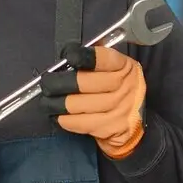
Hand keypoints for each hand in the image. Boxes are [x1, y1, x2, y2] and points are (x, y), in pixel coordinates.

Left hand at [40, 43, 146, 158]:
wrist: (136, 121)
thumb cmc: (116, 89)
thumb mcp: (114, 69)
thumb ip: (93, 60)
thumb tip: (66, 54)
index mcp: (123, 66)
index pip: (102, 58)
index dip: (83, 56)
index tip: (68, 57)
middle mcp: (124, 86)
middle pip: (82, 83)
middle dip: (57, 84)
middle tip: (46, 84)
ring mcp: (119, 109)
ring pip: (76, 105)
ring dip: (55, 104)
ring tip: (47, 102)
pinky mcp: (111, 128)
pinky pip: (79, 123)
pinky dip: (64, 120)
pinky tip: (58, 116)